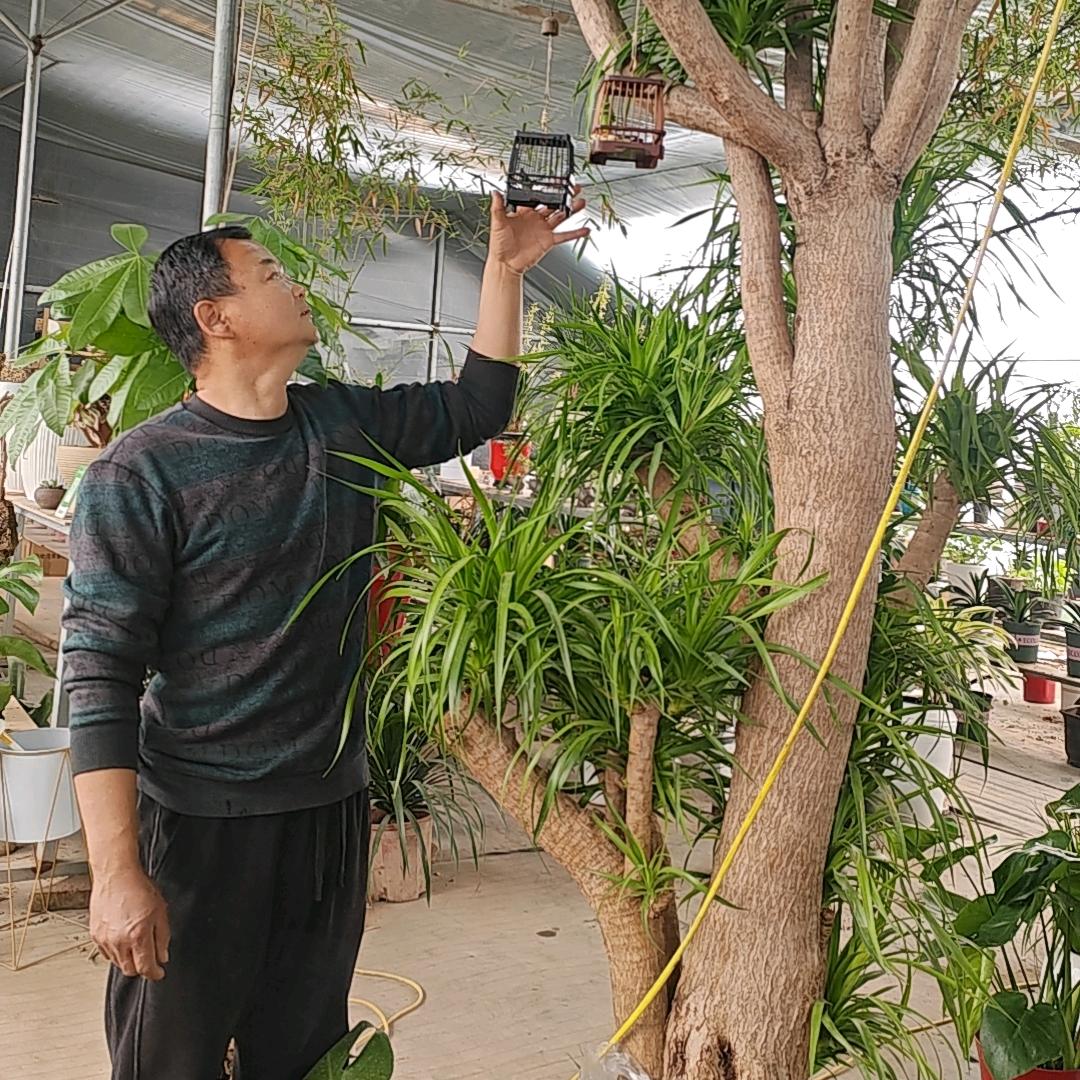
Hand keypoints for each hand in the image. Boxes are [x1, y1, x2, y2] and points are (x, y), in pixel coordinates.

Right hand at [90, 866, 169, 980]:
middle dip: (141, 968)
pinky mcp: (95, 935)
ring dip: (129, 960)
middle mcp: (119, 941)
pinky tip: (123, 941)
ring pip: (117, 963)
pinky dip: (116, 953)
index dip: (155, 973)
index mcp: (138, 936)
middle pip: (130, 970)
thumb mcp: (161, 911)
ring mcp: (105, 939)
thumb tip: (162, 956)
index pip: (146, 967)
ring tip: (137, 946)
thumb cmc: (139, 888)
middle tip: (150, 960)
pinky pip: (106, 953)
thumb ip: (163, 937)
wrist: (116, 875)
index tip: (159, 973)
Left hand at [487, 187, 589, 275]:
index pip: (538, 197)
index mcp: (524, 212)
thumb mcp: (497, 222)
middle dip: (564, 196)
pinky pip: (564, 236)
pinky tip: (585, 230)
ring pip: (561, 217)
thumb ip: (498, 207)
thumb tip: (495, 193)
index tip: (555, 182)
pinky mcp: (549, 241)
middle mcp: (536, 219)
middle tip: (574, 189)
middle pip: (553, 204)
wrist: (505, 264)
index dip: (546, 190)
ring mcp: (543, 230)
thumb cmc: (499, 245)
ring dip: (571, 210)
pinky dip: (575, 234)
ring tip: (581, 203)